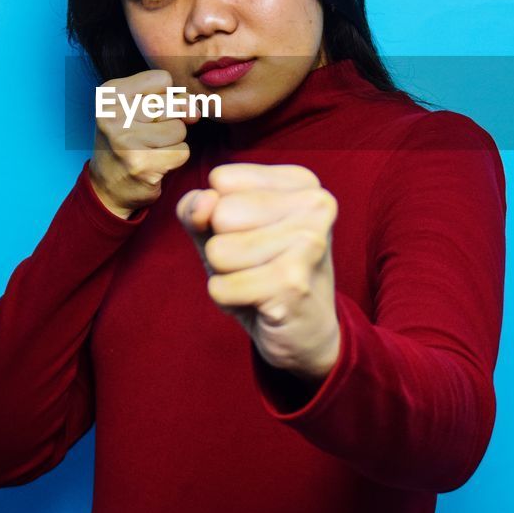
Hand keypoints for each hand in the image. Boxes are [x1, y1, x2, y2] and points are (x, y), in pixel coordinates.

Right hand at [89, 69, 194, 218]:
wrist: (109, 185)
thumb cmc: (130, 139)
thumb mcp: (141, 108)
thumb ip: (172, 97)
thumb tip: (194, 110)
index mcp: (111, 94)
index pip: (162, 80)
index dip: (165, 97)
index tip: (148, 112)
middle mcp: (114, 115)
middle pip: (173, 105)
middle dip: (170, 121)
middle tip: (149, 135)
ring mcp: (126, 140)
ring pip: (179, 129)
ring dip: (173, 142)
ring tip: (151, 149)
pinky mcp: (142, 164)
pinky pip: (182, 152)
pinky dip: (175, 159)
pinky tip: (156, 163)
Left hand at [176, 163, 340, 380]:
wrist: (306, 332)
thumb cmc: (262, 271)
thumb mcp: (223, 231)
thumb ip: (198, 206)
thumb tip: (203, 202)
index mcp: (302, 182)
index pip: (222, 179)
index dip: (220, 214)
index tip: (255, 234)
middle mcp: (315, 204)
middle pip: (220, 213)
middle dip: (224, 246)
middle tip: (258, 263)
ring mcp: (308, 242)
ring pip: (218, 250)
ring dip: (226, 275)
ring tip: (258, 282)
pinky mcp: (292, 283)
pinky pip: (220, 287)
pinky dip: (228, 300)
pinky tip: (260, 302)